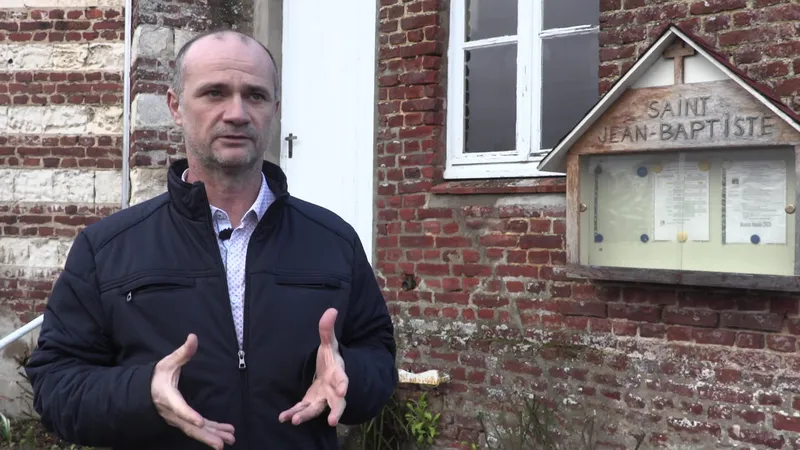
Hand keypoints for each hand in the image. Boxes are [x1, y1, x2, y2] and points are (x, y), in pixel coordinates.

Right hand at [151, 334, 234, 449]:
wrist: (145, 392)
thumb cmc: (157, 376)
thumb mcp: (167, 362)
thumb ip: (182, 352)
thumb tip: (193, 337)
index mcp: (169, 398)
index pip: (179, 408)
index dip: (189, 415)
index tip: (199, 422)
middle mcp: (173, 413)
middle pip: (190, 427)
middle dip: (206, 435)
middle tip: (221, 443)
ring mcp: (178, 420)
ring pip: (195, 431)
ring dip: (213, 436)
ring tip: (230, 440)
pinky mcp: (184, 421)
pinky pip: (198, 430)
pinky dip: (212, 432)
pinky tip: (226, 434)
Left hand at [279, 308, 347, 426]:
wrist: (330, 375)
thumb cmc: (331, 360)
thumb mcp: (329, 344)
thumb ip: (328, 330)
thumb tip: (331, 309)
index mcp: (338, 374)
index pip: (343, 380)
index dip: (343, 385)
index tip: (343, 391)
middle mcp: (332, 390)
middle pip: (336, 403)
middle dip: (335, 411)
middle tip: (332, 420)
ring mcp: (322, 399)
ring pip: (316, 410)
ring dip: (306, 415)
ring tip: (295, 421)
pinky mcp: (311, 403)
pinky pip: (302, 410)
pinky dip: (293, 414)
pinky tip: (282, 417)